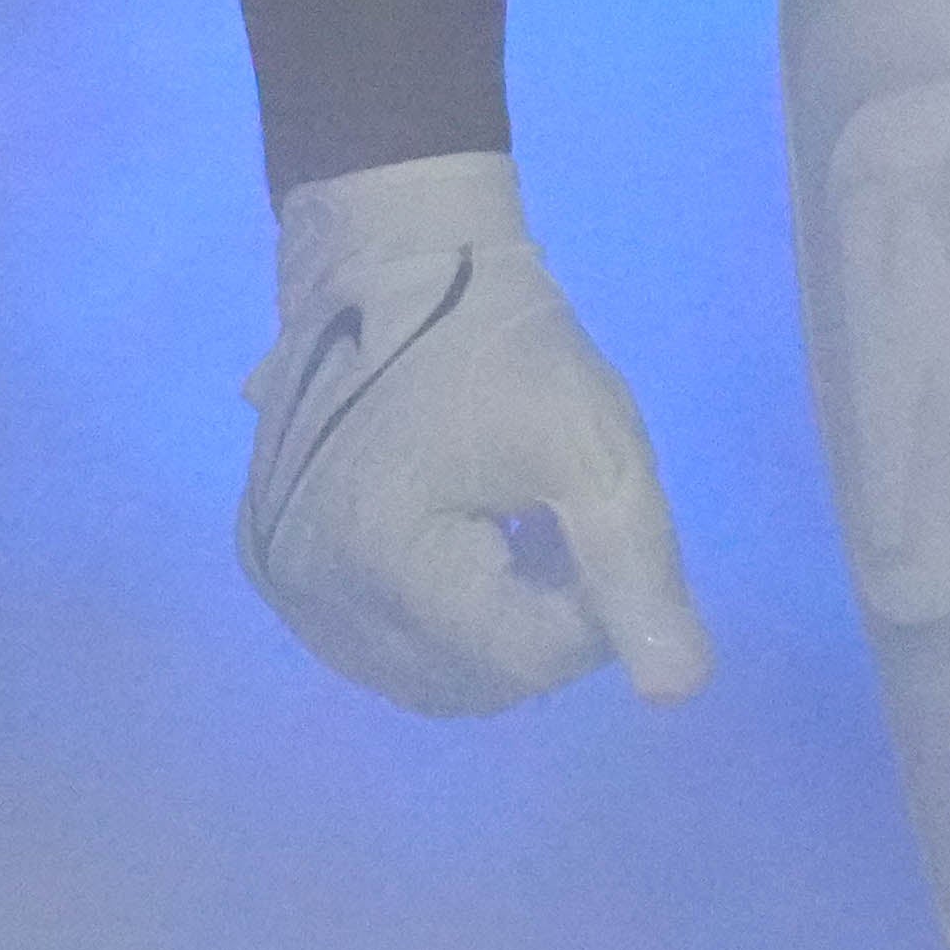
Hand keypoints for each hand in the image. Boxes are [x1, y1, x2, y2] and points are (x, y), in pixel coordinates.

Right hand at [237, 150, 713, 713]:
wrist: (388, 258)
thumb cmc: (500, 340)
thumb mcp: (595, 442)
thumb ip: (637, 569)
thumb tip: (679, 690)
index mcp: (385, 564)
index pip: (524, 660)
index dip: (589, 613)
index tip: (598, 529)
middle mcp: (313, 595)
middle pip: (470, 680)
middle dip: (538, 626)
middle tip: (560, 531)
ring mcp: (283, 583)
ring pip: (421, 673)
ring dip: (487, 632)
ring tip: (514, 535)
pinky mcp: (271, 563)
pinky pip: (372, 639)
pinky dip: (432, 619)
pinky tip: (459, 544)